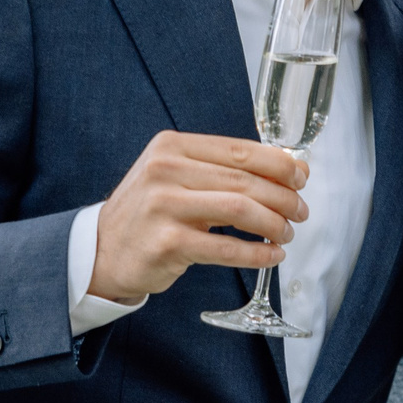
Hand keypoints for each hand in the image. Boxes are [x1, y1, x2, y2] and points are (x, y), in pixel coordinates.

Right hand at [90, 132, 309, 302]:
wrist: (101, 251)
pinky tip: (271, 256)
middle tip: (301, 212)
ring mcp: (163, 207)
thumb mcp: (175, 177)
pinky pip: (226, 248)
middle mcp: (165, 170)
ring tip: (286, 233)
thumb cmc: (149, 214)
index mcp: (171, 147)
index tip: (301, 177)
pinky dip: (257, 253)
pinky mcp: (167, 244)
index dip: (278, 164)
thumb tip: (286, 169)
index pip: (239, 149)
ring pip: (239, 210)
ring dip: (274, 223)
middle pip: (244, 180)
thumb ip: (220, 170)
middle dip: (283, 197)